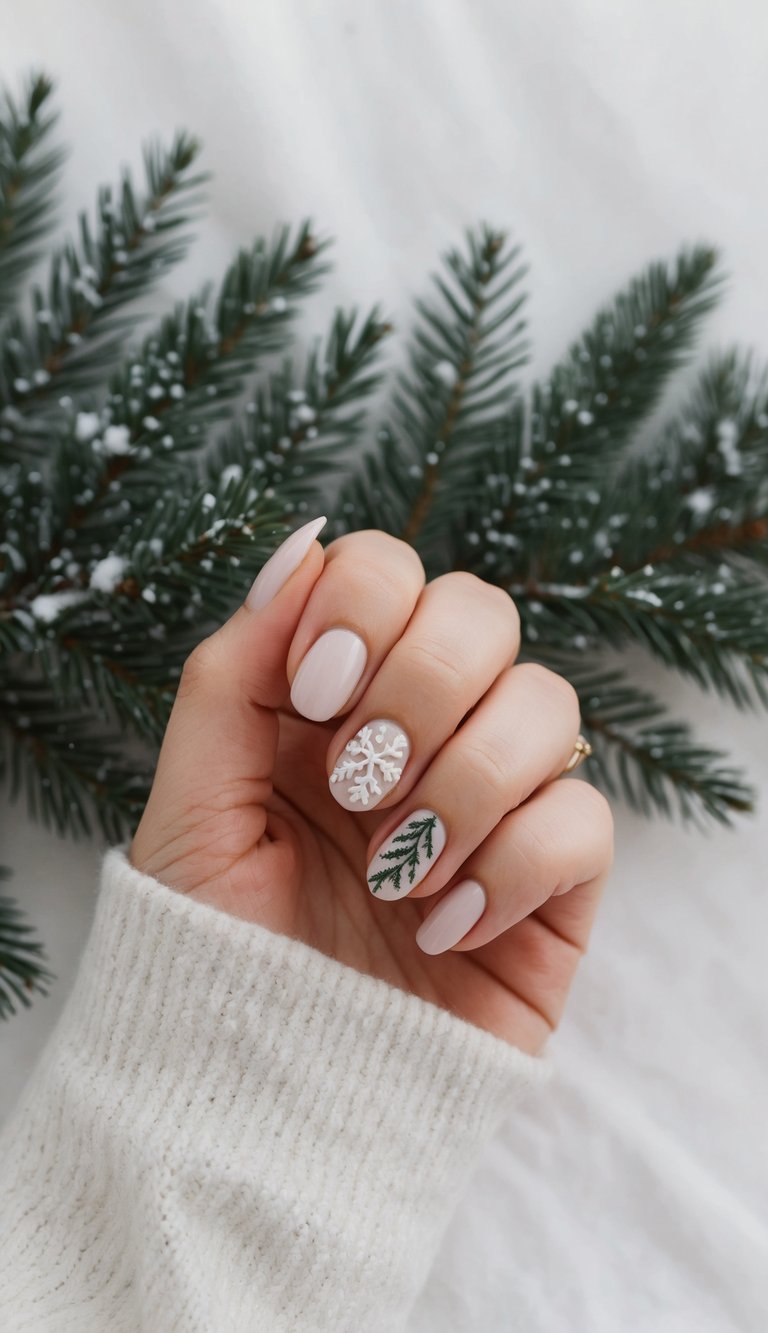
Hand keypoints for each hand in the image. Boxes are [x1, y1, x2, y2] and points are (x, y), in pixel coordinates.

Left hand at [129, 521, 612, 1053]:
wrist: (259, 1099)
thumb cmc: (212, 952)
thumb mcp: (191, 804)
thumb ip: (232, 672)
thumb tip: (302, 547)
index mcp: (332, 698)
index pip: (390, 572)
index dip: (365, 606)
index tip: (313, 690)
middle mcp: (420, 734)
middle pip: (482, 613)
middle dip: (420, 688)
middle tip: (358, 782)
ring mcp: (493, 803)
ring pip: (547, 704)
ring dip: (462, 784)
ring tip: (391, 871)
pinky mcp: (550, 885)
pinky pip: (582, 822)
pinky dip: (509, 866)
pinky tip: (439, 929)